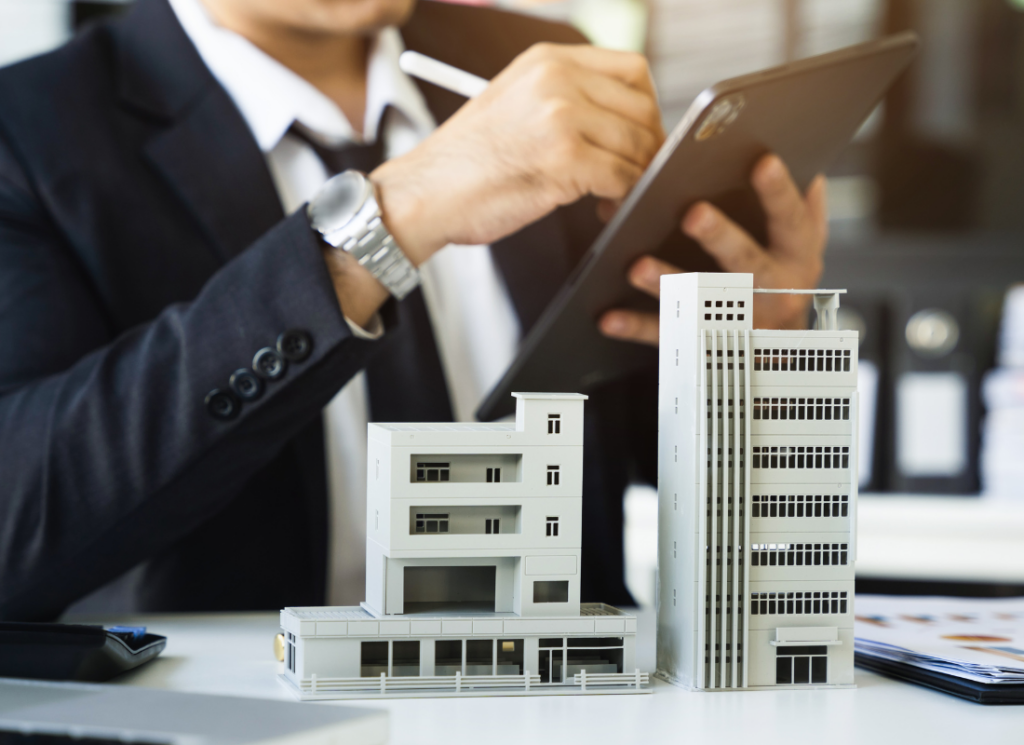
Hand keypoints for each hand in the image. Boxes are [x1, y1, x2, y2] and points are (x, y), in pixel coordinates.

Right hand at [369, 43, 664, 264]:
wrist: (424, 194)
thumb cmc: (466, 163)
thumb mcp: (516, 104)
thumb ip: (567, 100)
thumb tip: (628, 123)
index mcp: (547, 60)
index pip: (632, 70)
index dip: (647, 108)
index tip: (640, 137)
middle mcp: (557, 79)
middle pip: (642, 108)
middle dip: (647, 147)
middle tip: (634, 174)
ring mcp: (561, 116)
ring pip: (637, 146)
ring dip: (635, 177)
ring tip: (614, 196)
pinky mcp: (564, 158)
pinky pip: (622, 177)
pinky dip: (622, 197)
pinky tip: (603, 207)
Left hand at [599, 154, 827, 344]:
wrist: (780, 350)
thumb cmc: (783, 281)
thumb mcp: (801, 246)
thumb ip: (801, 205)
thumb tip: (803, 157)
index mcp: (795, 256)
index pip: (790, 219)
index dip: (778, 192)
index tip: (762, 162)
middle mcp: (772, 289)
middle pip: (746, 261)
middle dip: (720, 237)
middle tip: (693, 213)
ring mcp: (738, 319)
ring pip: (702, 299)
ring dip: (668, 282)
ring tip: (636, 266)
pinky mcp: (704, 341)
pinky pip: (668, 334)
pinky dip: (636, 326)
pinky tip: (609, 317)